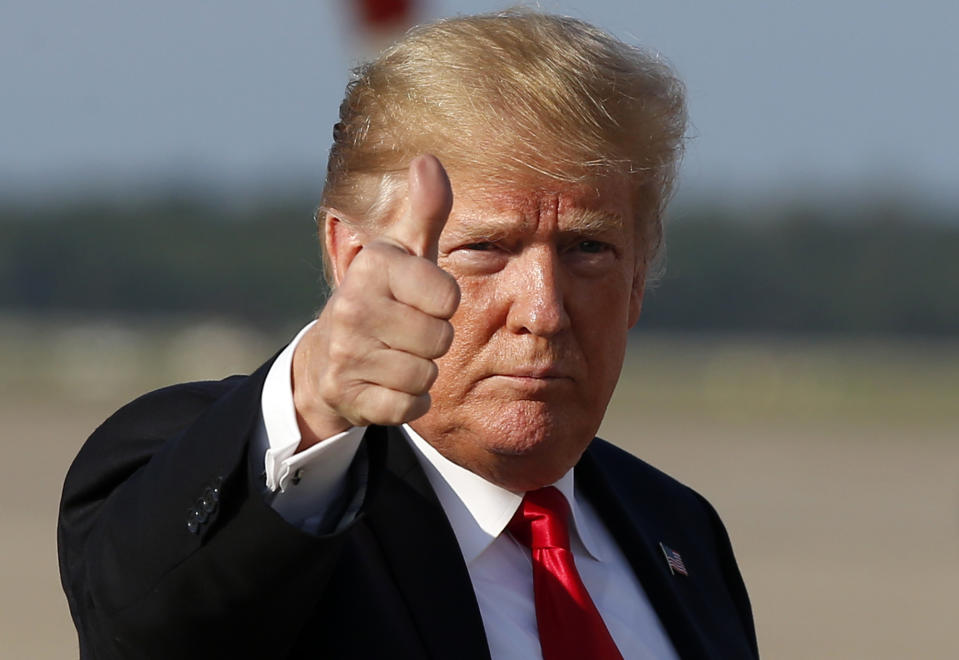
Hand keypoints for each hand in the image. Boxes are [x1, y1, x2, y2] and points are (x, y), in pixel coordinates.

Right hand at [290, 155, 459, 449]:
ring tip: (393, 356)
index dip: (441, 304)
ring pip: (426, 374)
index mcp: (372, 267)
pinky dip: (407, 401)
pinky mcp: (347, 395)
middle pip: (440, 340)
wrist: (326, 361)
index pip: (448, 298)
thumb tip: (428, 159)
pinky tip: (385, 383)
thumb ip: (425, 212)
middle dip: (431, 341)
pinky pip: (410, 407)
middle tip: (404, 332)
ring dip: (419, 371)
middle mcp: (352, 307)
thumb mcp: (404, 255)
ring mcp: (346, 354)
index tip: (416, 300)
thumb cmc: (382, 299)